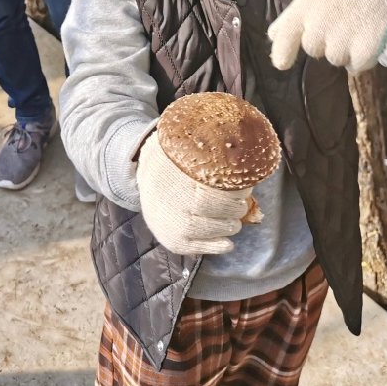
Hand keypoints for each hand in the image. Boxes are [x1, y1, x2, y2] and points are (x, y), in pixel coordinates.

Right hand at [137, 131, 250, 254]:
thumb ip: (207, 144)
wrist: (141, 177)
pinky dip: (221, 244)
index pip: (219, 192)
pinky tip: (226, 238)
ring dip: (232, 224)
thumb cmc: (171, 159)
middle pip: (221, 210)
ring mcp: (175, 226)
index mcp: (180, 180)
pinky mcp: (174, 242)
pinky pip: (206, 248)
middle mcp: (176, 206)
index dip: (238, 191)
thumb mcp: (183, 145)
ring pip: (218, 229)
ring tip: (232, 215)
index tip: (245, 185)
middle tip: (241, 201)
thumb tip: (243, 137)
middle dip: (237, 207)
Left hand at [268, 0, 386, 72]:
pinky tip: (367, 38)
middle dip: (325, 41)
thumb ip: (293, 15)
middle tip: (340, 20)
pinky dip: (362, 59)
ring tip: (355, 24)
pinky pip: (357, 66)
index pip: (284, 37)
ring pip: (336, 60)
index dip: (282, 53)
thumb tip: (273, 36)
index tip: (282, 63)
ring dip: (345, 49)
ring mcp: (343, 35)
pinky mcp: (367, 45)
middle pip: (314, 50)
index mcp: (304, 7)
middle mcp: (320, 23)